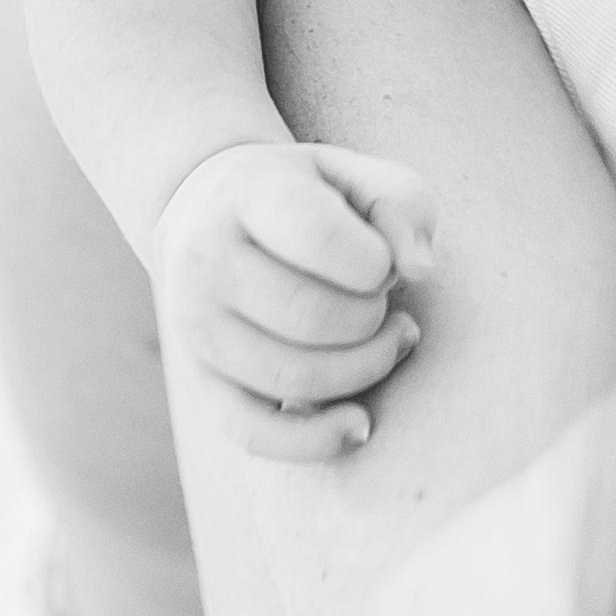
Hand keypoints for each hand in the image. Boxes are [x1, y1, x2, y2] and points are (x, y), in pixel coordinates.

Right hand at [152, 139, 437, 460]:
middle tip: (387, 304)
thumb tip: (420, 271)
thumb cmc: (307, 195)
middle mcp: (207, 259)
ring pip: (294, 376)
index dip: (376, 260)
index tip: (383, 262)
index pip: (321, 237)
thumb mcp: (357, 175)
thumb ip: (402, 204)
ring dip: (365, 368)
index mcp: (248, 193)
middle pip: (314, 316)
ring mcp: (196, 326)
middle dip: (374, 319)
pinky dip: (315, 439)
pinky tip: (360, 424)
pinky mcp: (202, 381)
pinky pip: (255, 433)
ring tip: (391, 340)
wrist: (211, 214)